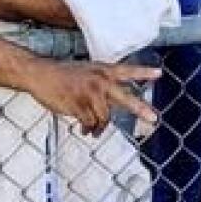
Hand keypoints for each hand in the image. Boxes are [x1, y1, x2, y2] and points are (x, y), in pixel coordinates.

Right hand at [25, 57, 158, 136]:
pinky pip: (89, 123)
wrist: (40, 74)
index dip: (144, 72)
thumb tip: (117, 105)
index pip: (127, 70)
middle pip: (125, 98)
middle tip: (154, 120)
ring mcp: (89, 92)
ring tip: (93, 131)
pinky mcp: (78, 104)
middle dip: (140, 109)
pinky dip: (88, 129)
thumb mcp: (88, 72)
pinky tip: (84, 130)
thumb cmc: (63, 75)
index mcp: (103, 70)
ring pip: (104, 117)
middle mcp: (99, 80)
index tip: (160, 74)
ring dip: (99, 127)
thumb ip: (104, 86)